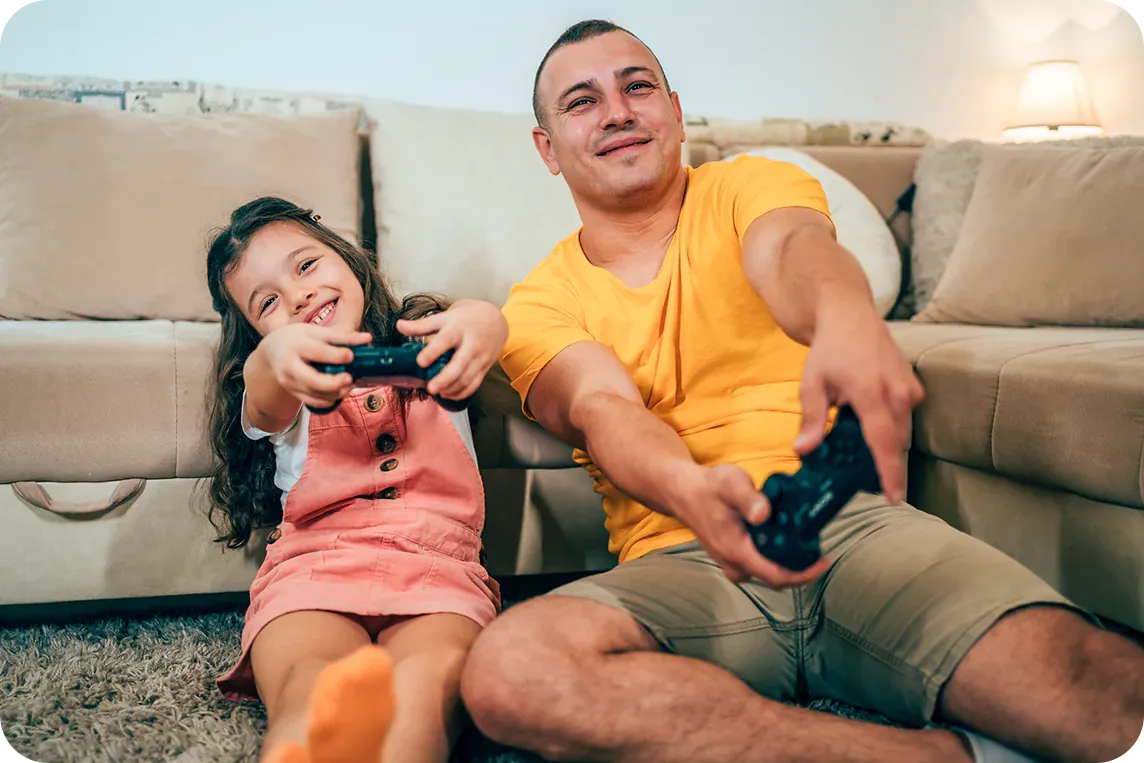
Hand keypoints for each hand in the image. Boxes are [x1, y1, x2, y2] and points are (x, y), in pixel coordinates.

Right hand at [255, 324, 372, 410]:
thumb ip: (342, 337)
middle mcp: (290, 366)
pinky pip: (313, 403)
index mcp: (297, 345)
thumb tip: (368, 339)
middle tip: (350, 378)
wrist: (271, 352)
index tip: (351, 355)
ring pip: (316, 395)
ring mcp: (290, 382)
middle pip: (314, 381)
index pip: (318, 352)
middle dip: (335, 383)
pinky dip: (329, 400)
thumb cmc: (296, 338)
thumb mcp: (316, 332)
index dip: (337, 355)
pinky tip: (339, 391)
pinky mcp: (293, 393)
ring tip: (349, 383)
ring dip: (337, 392)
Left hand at [396, 299, 508, 400]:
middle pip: (460, 364)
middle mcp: (470, 344)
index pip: (445, 340)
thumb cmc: (466, 319)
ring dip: (452, 388)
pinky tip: (448, 394)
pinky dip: (461, 393)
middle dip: (445, 378)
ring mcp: (479, 357)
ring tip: (437, 392)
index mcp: (457, 329)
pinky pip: (474, 384)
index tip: (420, 362)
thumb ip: (421, 325)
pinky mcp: (484, 368)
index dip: (432, 351)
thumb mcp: (444, 317)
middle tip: (431, 388)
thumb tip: (399, 326)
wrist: (495, 320)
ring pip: (467, 377)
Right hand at [672, 463, 831, 586]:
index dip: (804, 574)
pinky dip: (773, 560)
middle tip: (818, 550)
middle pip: (774, 579)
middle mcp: (733, 563)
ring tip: (804, 546)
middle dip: (799, 570)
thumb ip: (749, 498)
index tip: (825, 562)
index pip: (776, 575)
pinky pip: (757, 567)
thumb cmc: (707, 487)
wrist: (681, 491)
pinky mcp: (729, 556)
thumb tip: (764, 514)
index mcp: (736, 550)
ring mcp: (730, 562)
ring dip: (786, 566)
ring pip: (765, 575)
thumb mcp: (730, 483)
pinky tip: (782, 543)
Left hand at [794, 299, 923, 503]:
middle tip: (865, 484)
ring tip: (865, 458)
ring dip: (886, 448)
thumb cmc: (829, 349)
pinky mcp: (914, 386)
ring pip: (902, 432)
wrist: (849, 315)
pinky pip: (905, 418)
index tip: (894, 498)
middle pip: (895, 444)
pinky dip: (890, 429)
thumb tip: (804, 450)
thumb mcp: (812, 384)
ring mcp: (910, 389)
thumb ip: (812, 420)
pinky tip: (869, 430)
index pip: (884, 444)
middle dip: (885, 467)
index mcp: (871, 394)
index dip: (889, 474)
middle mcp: (898, 393)